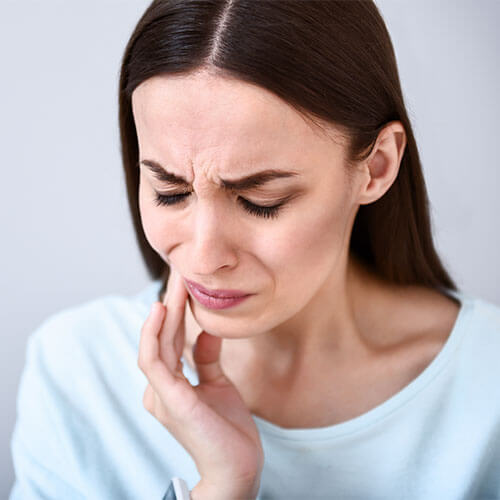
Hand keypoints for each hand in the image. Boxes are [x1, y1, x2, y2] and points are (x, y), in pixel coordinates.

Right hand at [138, 267, 263, 498]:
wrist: (237, 467)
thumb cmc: (226, 429)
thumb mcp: (217, 384)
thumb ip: (206, 359)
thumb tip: (206, 331)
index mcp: (169, 385)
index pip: (169, 340)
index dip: (176, 311)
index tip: (185, 283)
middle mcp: (159, 388)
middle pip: (161, 336)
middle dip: (171, 302)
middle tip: (178, 270)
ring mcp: (161, 395)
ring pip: (155, 344)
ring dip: (164, 311)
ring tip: (173, 283)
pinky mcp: (170, 400)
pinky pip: (154, 361)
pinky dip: (154, 335)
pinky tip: (163, 310)